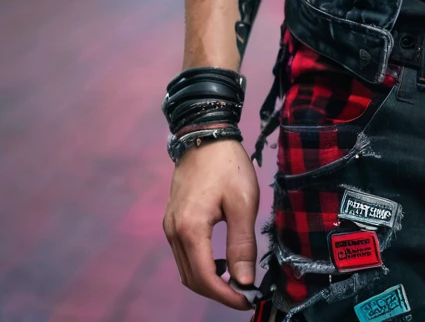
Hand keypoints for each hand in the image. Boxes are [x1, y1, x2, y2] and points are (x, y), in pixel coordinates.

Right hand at [163, 139, 260, 308]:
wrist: (205, 133)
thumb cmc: (227, 164)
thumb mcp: (242, 203)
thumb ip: (242, 244)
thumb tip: (245, 281)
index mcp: (190, 229)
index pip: (205, 278)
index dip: (226, 295)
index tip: (247, 300)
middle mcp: (174, 231)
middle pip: (192, 279)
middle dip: (218, 292)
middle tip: (244, 293)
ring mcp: (170, 225)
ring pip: (186, 268)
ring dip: (208, 280)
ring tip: (235, 279)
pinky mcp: (172, 219)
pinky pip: (183, 254)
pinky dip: (201, 265)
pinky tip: (220, 260)